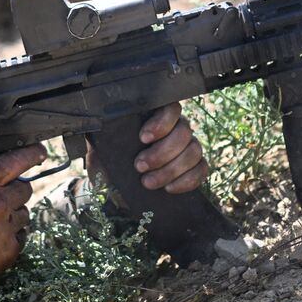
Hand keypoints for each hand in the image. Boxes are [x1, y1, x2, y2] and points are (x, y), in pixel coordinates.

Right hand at [0, 146, 45, 301]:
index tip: (39, 152)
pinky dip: (9, 236)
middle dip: (14, 192)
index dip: (31, 154)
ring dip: (11, 215)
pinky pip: (20, 236)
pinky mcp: (10, 249)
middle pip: (24, 189)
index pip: (15, 161)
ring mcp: (6, 227)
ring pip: (23, 213)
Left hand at [84, 103, 208, 193]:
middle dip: (162, 152)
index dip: (161, 122)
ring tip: (149, 183)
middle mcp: (175, 130)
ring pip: (193, 151)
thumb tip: (99, 122)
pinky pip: (201, 170)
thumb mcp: (101, 148)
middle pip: (183, 132)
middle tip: (140, 167)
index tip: (143, 138)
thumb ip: (103, 133)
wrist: (114, 192)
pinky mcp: (194, 168)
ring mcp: (187, 148)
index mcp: (154, 119)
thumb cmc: (109, 166)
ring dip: (171, 169)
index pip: (170, 108)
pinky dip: (186, 180)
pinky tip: (169, 188)